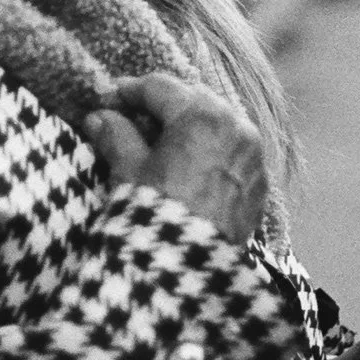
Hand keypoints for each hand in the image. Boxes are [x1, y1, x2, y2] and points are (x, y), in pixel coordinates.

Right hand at [81, 73, 267, 244]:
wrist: (190, 272)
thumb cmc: (157, 216)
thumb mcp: (128, 171)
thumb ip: (116, 136)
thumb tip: (99, 117)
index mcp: (200, 115)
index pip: (159, 87)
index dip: (129, 90)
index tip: (109, 98)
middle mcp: (235, 125)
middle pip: (193, 98)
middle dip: (163, 106)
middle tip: (133, 118)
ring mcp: (253, 155)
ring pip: (219, 123)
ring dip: (191, 126)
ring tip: (162, 143)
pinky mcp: (260, 183)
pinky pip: (234, 152)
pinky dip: (212, 151)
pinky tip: (189, 167)